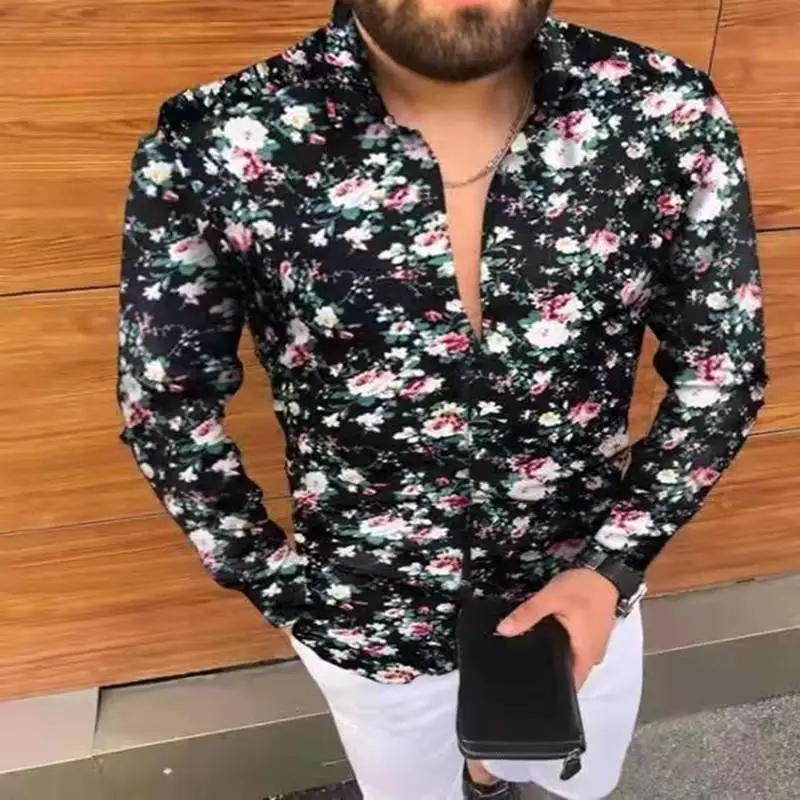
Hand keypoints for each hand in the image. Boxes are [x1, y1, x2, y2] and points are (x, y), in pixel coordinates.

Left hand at [496, 568, 618, 690]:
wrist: (606, 570)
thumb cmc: (584, 587)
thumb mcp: (551, 597)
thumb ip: (527, 614)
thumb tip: (503, 631)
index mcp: (585, 656)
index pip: (568, 686)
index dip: (548, 689)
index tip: (526, 687)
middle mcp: (592, 657)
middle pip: (567, 674)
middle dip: (546, 672)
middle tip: (519, 667)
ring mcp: (594, 646)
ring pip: (570, 661)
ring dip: (554, 658)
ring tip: (528, 654)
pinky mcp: (592, 636)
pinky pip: (574, 649)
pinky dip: (561, 646)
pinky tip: (545, 639)